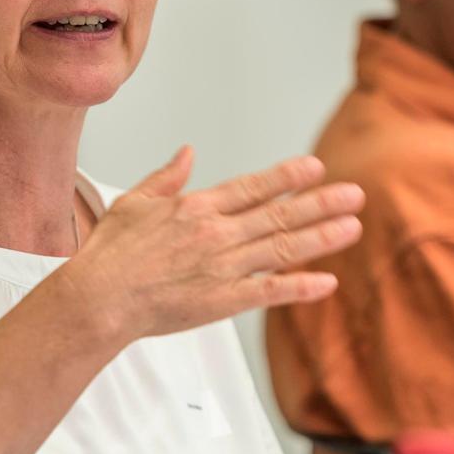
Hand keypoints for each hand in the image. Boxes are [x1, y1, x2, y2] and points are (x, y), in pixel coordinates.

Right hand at [58, 148, 363, 347]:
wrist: (98, 299)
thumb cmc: (110, 254)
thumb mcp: (134, 202)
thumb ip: (167, 177)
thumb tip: (188, 151)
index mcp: (197, 207)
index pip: (254, 187)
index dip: (288, 177)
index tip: (316, 168)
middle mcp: (217, 233)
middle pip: (280, 214)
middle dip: (322, 203)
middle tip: (355, 194)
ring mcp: (223, 267)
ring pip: (282, 248)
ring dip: (321, 238)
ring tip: (353, 228)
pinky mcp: (222, 301)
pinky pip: (269, 292)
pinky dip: (299, 287)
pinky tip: (326, 282)